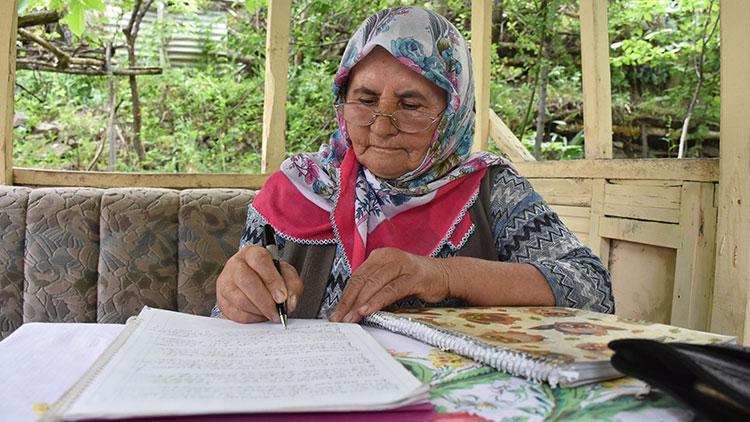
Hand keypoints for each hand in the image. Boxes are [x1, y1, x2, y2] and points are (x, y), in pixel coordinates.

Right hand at [216, 244, 302, 322]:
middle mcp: (235, 264)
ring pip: (240, 300)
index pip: (260, 261)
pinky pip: (236, 313)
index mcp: (252, 253)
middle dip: (265, 300)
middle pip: (246, 281)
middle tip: (277, 311)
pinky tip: (260, 315)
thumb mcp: (287, 274)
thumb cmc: (270, 276)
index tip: (282, 297)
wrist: (255, 282)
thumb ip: (292, 285)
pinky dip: (252, 318)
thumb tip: (289, 302)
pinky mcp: (222, 300)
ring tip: (271, 313)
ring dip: (259, 311)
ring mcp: (225, 282)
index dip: (272, 280)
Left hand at [329, 248, 449, 322]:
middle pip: (362, 280)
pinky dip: (377, 301)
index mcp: (380, 256)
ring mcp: (402, 265)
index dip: (344, 296)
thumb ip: (374, 288)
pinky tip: (368, 310)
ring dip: (359, 304)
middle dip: (348, 302)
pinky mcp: (414, 276)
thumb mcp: (391, 280)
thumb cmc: (417, 279)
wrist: (446, 275)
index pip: (356, 276)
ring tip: (351, 318)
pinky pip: (390, 290)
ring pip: (373, 284)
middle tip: (340, 319)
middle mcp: (389, 257)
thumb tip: (352, 309)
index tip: (336, 313)